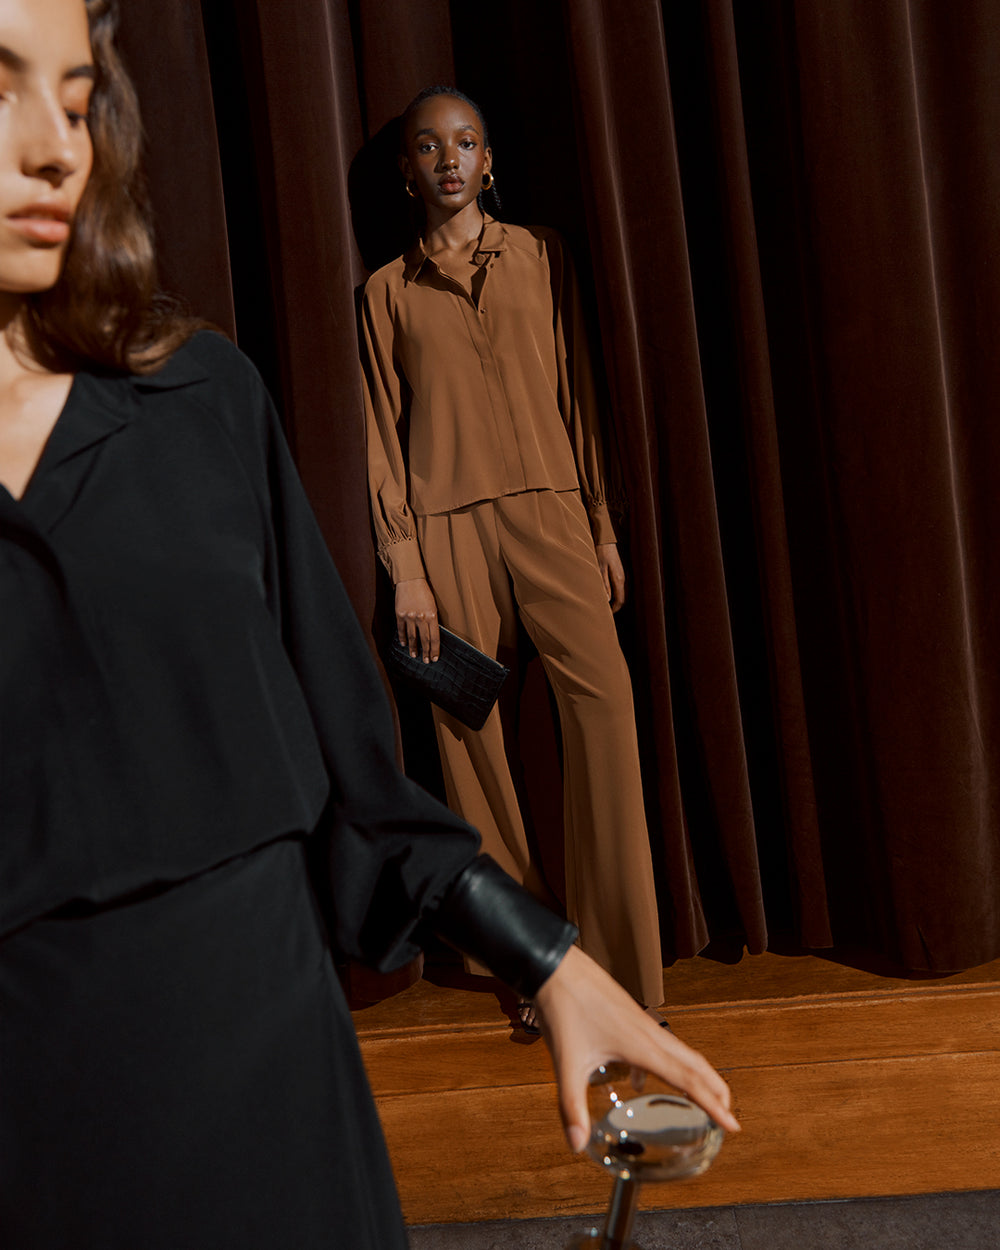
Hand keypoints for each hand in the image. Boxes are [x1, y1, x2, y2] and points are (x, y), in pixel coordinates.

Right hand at [394, 578, 439, 661]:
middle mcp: (420, 618)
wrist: (410, 579)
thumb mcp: (433, 605)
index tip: (435, 658)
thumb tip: (432, 635)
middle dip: (426, 653)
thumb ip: (432, 620)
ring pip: (412, 637)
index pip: (435, 638)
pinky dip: (402, 638)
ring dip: (413, 648)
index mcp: (432, 616)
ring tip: (414, 656)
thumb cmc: (424, 591)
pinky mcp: (399, 614)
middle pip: (424, 640)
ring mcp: (409, 617)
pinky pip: (401, 630)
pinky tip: (404, 644)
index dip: (435, 650)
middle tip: (426, 661)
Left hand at [534, 945, 739, 1151]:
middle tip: (729, 1113)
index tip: (733, 1124)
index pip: (688, 1080)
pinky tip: (637, 1077)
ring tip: (698, 1098)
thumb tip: (576, 1145)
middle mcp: (649, 1032)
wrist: (556, 965)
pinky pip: (658, 1042)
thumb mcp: (566, 1061)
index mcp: (642, 1045)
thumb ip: (571, 1105)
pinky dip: (664, 1062)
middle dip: (716, 1089)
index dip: (713, 1105)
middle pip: (695, 1063)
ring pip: (679, 1050)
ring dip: (695, 1074)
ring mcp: (641, 1020)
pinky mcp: (629, 1014)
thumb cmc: (563, 1007)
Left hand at [596, 543, 625, 612]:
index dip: (614, 609)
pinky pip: (619, 586)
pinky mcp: (620, 571)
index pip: (620, 600)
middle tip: (605, 611)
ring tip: (605, 603)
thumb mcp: (600, 570)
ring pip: (621, 592)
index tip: (606, 614)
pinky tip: (607, 593)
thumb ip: (604, 585)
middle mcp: (624, 578)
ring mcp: (623, 574)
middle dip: (615, 606)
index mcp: (619, 579)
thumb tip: (607, 600)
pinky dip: (615, 593)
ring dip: (615, 599)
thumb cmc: (601, 553)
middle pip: (622, 598)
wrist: (605, 540)